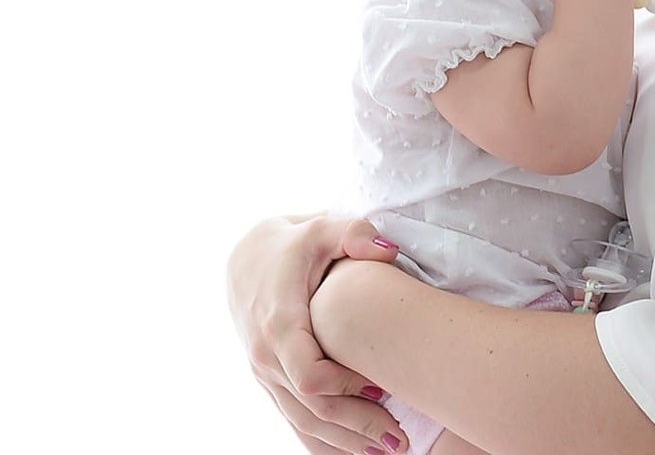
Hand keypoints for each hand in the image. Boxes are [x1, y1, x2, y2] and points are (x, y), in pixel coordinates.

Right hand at [226, 214, 405, 453]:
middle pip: (311, 409)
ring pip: (301, 422)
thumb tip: (388, 250)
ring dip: (343, 443)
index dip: (347, 388)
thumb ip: (354, 234)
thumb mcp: (321, 228)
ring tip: (388, 451)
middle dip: (356, 429)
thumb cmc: (292, 242)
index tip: (383, 387)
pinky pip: (293, 419)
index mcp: (281, 323)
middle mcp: (267, 356)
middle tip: (400, 441)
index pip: (310, 376)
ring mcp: (265, 372)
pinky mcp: (269, 379)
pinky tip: (353, 454)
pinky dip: (321, 441)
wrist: (247, 257)